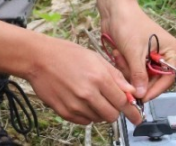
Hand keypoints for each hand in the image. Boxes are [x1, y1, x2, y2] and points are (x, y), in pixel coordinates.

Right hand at [25, 36, 145, 125]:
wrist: (38, 58)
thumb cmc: (66, 54)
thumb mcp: (95, 58)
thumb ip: (115, 76)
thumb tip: (131, 91)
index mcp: (98, 77)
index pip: (123, 102)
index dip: (132, 110)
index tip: (137, 116)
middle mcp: (88, 93)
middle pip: (112, 115)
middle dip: (115, 111)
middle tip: (111, 103)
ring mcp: (75, 105)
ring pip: (98, 119)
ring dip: (100, 112)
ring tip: (91, 96)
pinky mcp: (65, 112)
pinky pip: (84, 121)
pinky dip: (87, 114)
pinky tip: (81, 100)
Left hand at [100, 6, 175, 102]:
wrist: (114, 10)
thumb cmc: (129, 23)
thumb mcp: (135, 53)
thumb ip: (139, 75)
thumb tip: (141, 94)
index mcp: (171, 51)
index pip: (168, 78)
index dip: (155, 89)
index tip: (142, 98)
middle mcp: (163, 54)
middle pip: (153, 79)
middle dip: (137, 77)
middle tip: (126, 72)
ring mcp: (150, 56)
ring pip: (141, 77)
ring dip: (128, 71)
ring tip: (121, 57)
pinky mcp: (138, 56)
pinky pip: (133, 71)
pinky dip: (124, 67)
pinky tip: (119, 55)